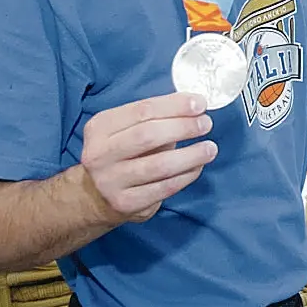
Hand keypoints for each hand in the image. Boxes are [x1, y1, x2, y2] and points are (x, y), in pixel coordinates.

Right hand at [80, 93, 217, 225]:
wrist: (97, 196)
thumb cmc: (124, 153)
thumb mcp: (128, 129)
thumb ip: (156, 117)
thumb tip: (194, 107)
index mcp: (100, 127)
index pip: (142, 110)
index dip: (175, 105)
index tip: (200, 103)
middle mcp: (100, 154)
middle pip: (148, 135)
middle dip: (183, 127)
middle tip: (206, 124)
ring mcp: (110, 181)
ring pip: (159, 165)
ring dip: (191, 155)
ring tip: (210, 148)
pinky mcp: (125, 203)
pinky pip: (164, 187)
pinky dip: (186, 175)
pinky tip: (197, 166)